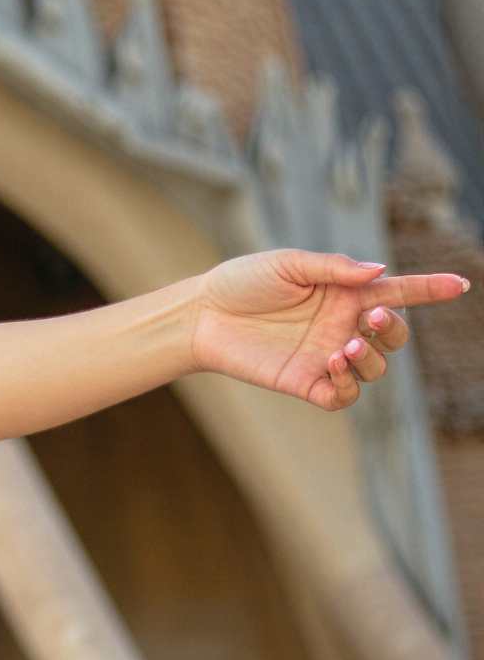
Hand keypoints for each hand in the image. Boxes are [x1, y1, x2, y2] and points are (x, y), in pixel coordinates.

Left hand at [190, 249, 469, 410]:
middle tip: (369, 319)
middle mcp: (342, 326)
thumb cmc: (242, 282)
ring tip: (345, 345)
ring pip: (374, 368)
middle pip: (394, 336)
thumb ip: (334, 268)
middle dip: (393, 330)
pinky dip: (348, 384)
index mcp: (344, 293)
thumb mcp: (288, 264)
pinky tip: (333, 364)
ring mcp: (326, 355)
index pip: (398, 293)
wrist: (201, 313)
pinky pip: (343, 396)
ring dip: (370, 359)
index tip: (460, 284)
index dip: (429, 288)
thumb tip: (380, 270)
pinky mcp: (306, 382)